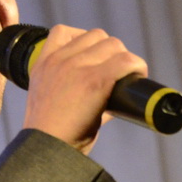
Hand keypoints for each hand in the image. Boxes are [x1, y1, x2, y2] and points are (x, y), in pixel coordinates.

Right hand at [21, 25, 147, 154]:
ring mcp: (77, 68)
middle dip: (110, 51)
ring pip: (113, 44)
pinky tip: (139, 75)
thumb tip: (107, 101)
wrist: (47, 150)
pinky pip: (125, 61)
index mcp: (43, 64)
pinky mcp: (95, 80)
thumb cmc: (52, 136)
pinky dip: (137, 66)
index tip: (94, 56)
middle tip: (118, 71)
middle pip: (96, 36)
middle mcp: (59, 61)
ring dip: (125, 57)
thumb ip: (70, 91)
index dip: (84, 39)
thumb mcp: (49, 101)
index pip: (63, 31)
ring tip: (129, 74)